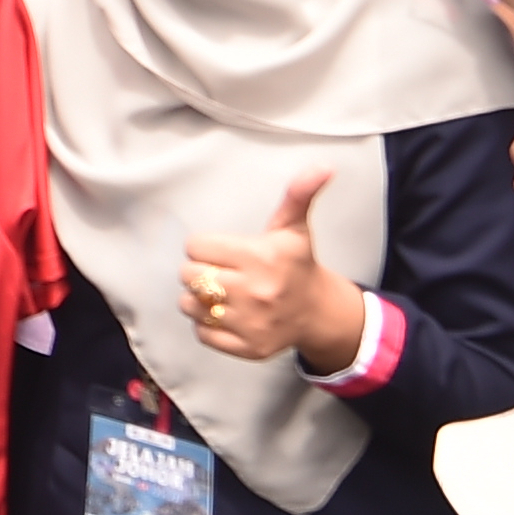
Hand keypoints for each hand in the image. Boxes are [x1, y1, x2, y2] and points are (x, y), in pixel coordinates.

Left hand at [180, 168, 366, 367]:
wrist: (316, 311)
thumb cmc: (296, 263)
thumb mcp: (295, 226)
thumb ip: (299, 193)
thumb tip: (323, 167)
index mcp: (261, 257)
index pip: (197, 247)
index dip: (204, 246)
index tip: (220, 250)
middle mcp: (255, 292)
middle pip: (190, 275)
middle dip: (199, 270)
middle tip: (219, 271)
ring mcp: (251, 323)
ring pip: (191, 305)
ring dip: (198, 298)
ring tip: (219, 292)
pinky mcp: (248, 347)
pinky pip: (203, 333)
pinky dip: (207, 324)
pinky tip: (226, 314)